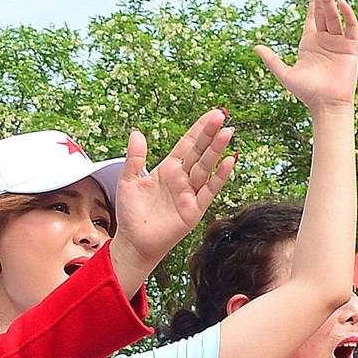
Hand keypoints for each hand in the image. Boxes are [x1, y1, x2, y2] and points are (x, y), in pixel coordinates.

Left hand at [107, 110, 238, 286]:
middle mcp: (182, 178)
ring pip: (206, 167)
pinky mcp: (194, 209)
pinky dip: (220, 177)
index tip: (213, 114)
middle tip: (222, 116)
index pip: (187, 144)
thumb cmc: (131, 214)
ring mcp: (190, 193)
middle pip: (199, 152)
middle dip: (210, 134)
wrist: (134, 243)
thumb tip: (137, 133)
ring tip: (227, 132)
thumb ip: (135, 158)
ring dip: (217, 150)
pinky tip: (229, 162)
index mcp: (168, 169)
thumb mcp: (128, 181)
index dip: (199, 129)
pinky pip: (209, 190)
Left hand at [253, 0, 357, 115]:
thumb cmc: (306, 92)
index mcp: (310, 41)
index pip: (313, 14)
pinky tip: (341, 2)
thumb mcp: (285, 74)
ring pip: (334, 15)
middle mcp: (325, 38)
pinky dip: (347, 14)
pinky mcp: (351, 47)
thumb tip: (256, 46)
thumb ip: (271, 60)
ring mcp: (339, 42)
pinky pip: (350, 26)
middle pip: (324, 10)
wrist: (325, 105)